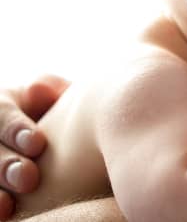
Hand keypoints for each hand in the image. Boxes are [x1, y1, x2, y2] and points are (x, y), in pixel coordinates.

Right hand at [0, 75, 68, 220]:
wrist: (69, 141)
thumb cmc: (67, 112)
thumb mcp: (59, 97)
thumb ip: (53, 92)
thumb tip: (38, 89)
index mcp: (4, 104)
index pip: (2, 114)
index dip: (16, 130)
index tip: (37, 144)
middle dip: (5, 165)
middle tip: (29, 178)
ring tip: (8, 204)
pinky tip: (4, 212)